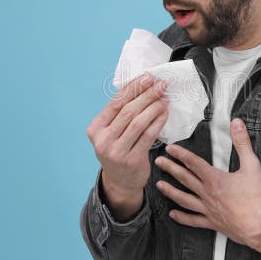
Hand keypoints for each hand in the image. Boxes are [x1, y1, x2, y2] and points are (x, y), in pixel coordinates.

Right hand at [86, 73, 169, 203]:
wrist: (120, 181)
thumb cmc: (119, 150)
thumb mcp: (112, 132)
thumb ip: (120, 114)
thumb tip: (143, 86)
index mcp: (95, 129)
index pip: (115, 102)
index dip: (133, 88)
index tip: (148, 77)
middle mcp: (102, 140)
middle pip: (128, 111)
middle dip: (147, 95)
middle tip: (161, 85)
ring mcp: (116, 151)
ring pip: (138, 122)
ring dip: (154, 107)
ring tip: (165, 98)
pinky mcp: (131, 160)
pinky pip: (148, 135)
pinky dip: (158, 122)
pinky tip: (165, 113)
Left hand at [154, 118, 260, 254]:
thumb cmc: (257, 198)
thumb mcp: (253, 165)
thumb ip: (243, 143)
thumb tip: (237, 123)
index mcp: (215, 179)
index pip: (194, 163)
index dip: (181, 154)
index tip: (170, 148)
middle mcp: (207, 194)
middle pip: (185, 179)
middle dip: (170, 169)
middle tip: (158, 162)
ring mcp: (208, 210)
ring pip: (184, 199)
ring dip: (170, 191)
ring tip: (159, 186)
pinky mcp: (213, 223)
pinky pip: (193, 220)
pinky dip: (182, 218)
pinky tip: (173, 214)